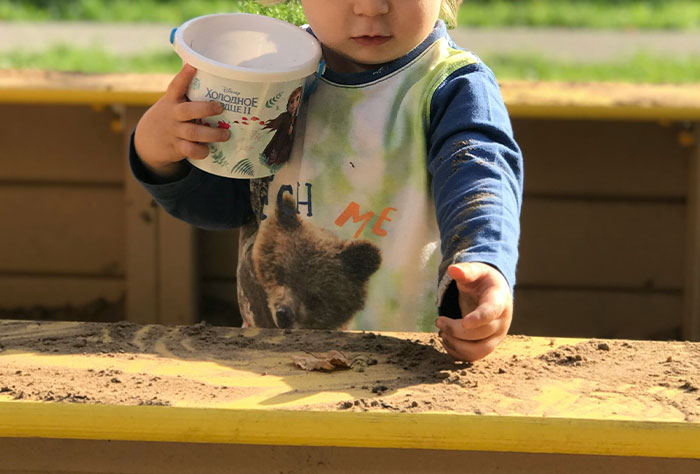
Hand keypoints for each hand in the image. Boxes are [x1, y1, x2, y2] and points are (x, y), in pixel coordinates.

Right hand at [133, 63, 229, 177]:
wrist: (148, 140)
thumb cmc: (171, 117)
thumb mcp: (173, 103)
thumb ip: (188, 96)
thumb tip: (220, 83)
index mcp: (172, 100)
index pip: (176, 85)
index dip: (184, 76)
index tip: (193, 66)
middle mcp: (173, 114)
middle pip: (189, 110)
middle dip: (206, 109)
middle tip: (221, 107)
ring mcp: (174, 131)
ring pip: (194, 132)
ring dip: (212, 134)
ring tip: (226, 134)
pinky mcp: (176, 147)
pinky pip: (190, 150)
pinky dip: (201, 151)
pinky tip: (209, 150)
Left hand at [435, 262, 512, 361]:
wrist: (492, 293)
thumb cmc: (482, 280)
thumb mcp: (476, 271)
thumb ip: (466, 271)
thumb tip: (453, 269)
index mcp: (499, 300)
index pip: (491, 312)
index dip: (478, 319)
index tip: (464, 322)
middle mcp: (502, 321)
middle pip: (480, 334)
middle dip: (455, 329)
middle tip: (438, 320)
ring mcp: (497, 336)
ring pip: (478, 351)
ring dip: (456, 344)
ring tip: (442, 332)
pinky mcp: (488, 345)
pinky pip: (474, 357)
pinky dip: (457, 353)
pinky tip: (446, 340)